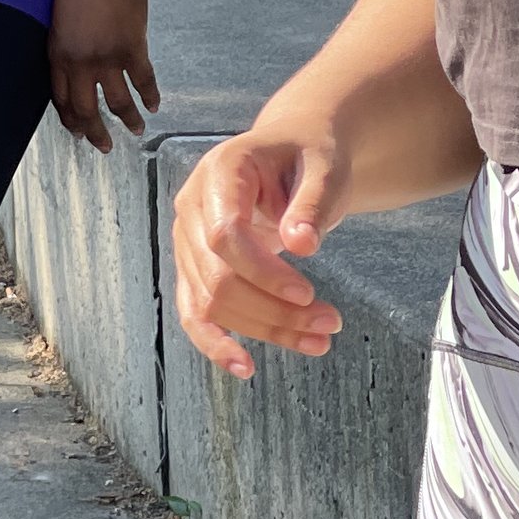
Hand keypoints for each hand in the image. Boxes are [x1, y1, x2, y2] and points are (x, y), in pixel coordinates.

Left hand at [48, 0, 158, 150]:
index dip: (70, 118)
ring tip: (135, 132)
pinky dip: (150, 95)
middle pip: (85, 109)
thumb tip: (82, 62)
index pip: (61, 98)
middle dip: (94, 133)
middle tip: (104, 146)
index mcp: (57, 52)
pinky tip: (154, 104)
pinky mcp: (132, 47)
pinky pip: (143, 80)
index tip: (78, 130)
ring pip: (117, 102)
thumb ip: (69, 42)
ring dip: (128, 121)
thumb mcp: (61, 15)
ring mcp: (106, 56)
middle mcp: (79, 61)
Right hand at [172, 131, 348, 379]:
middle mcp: (192, 206)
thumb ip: (313, 202)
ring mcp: (187, 240)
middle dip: (273, 310)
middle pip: (219, 276)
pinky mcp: (195, 267)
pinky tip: (245, 367)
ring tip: (320, 340)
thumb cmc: (310, 155)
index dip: (263, 272)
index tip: (307, 294)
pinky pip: (195, 313)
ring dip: (265, 329)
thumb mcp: (324, 167)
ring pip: (212, 302)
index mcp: (220, 172)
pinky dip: (216, 343)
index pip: (225, 235)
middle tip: (331, 323)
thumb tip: (303, 245)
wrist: (295, 150)